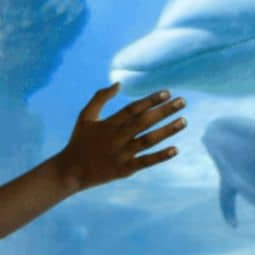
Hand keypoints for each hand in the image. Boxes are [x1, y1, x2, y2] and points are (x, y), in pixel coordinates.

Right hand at [53, 84, 185, 192]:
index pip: (133, 108)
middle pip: (144, 122)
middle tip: (183, 101)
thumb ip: (100, 98)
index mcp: (108, 124)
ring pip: (148, 140)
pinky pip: (145, 162)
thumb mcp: (85, 116)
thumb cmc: (79, 140)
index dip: (150, 99)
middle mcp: (116, 138)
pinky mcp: (124, 170)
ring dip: (167, 130)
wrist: (70, 171)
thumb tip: (118, 83)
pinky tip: (176, 149)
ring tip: (184, 121)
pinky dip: (160, 156)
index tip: (167, 92)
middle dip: (164, 111)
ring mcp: (121, 154)